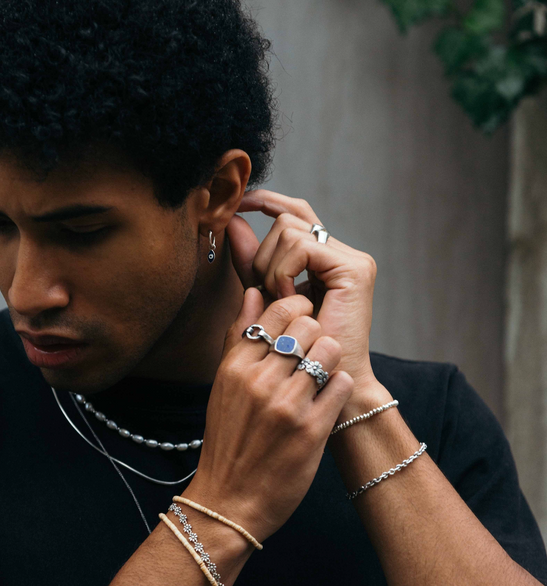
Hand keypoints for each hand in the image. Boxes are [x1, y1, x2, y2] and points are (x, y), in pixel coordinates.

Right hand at [184, 290, 353, 542]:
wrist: (230, 499)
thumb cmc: (228, 436)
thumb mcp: (224, 383)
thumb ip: (239, 335)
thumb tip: (253, 291)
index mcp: (236, 365)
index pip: (278, 310)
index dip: (297, 309)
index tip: (300, 323)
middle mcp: (260, 381)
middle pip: (308, 325)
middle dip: (315, 332)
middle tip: (311, 349)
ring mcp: (287, 405)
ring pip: (329, 349)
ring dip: (330, 358)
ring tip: (320, 372)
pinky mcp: (313, 430)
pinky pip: (342, 384)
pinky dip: (339, 386)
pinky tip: (326, 397)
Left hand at [226, 189, 378, 390]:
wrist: (320, 385)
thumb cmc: (293, 348)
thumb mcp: (264, 296)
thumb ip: (251, 261)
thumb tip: (232, 221)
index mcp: (324, 257)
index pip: (295, 212)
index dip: (267, 201)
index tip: (239, 203)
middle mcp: (341, 253)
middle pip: (286, 219)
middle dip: (262, 254)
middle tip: (267, 292)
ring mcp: (351, 259)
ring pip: (288, 230)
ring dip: (271, 268)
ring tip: (281, 302)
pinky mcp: (354, 268)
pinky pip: (300, 247)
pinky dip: (283, 272)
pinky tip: (289, 299)